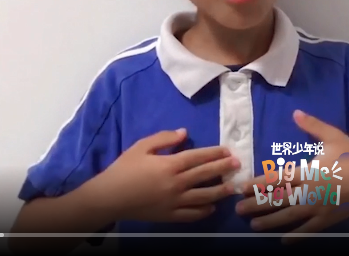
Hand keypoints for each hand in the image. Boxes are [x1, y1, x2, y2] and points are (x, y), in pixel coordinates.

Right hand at [99, 128, 239, 222]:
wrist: (110, 197)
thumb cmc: (124, 169)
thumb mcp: (141, 147)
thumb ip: (164, 138)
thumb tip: (185, 133)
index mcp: (170, 165)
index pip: (199, 157)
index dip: (215, 153)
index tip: (228, 151)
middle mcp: (177, 183)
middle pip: (206, 175)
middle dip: (223, 169)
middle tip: (238, 165)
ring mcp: (175, 202)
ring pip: (204, 197)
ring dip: (220, 191)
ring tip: (232, 187)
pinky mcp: (170, 216)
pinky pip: (192, 214)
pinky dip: (204, 211)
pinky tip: (212, 207)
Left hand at [235, 110, 348, 242]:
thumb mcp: (333, 137)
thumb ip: (313, 126)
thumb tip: (295, 113)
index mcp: (307, 172)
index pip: (275, 179)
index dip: (257, 184)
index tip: (242, 188)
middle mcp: (308, 192)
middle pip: (276, 200)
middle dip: (256, 205)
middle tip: (239, 209)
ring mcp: (317, 208)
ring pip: (288, 217)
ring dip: (269, 221)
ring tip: (254, 226)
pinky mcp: (328, 220)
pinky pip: (308, 230)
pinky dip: (295, 237)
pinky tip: (283, 242)